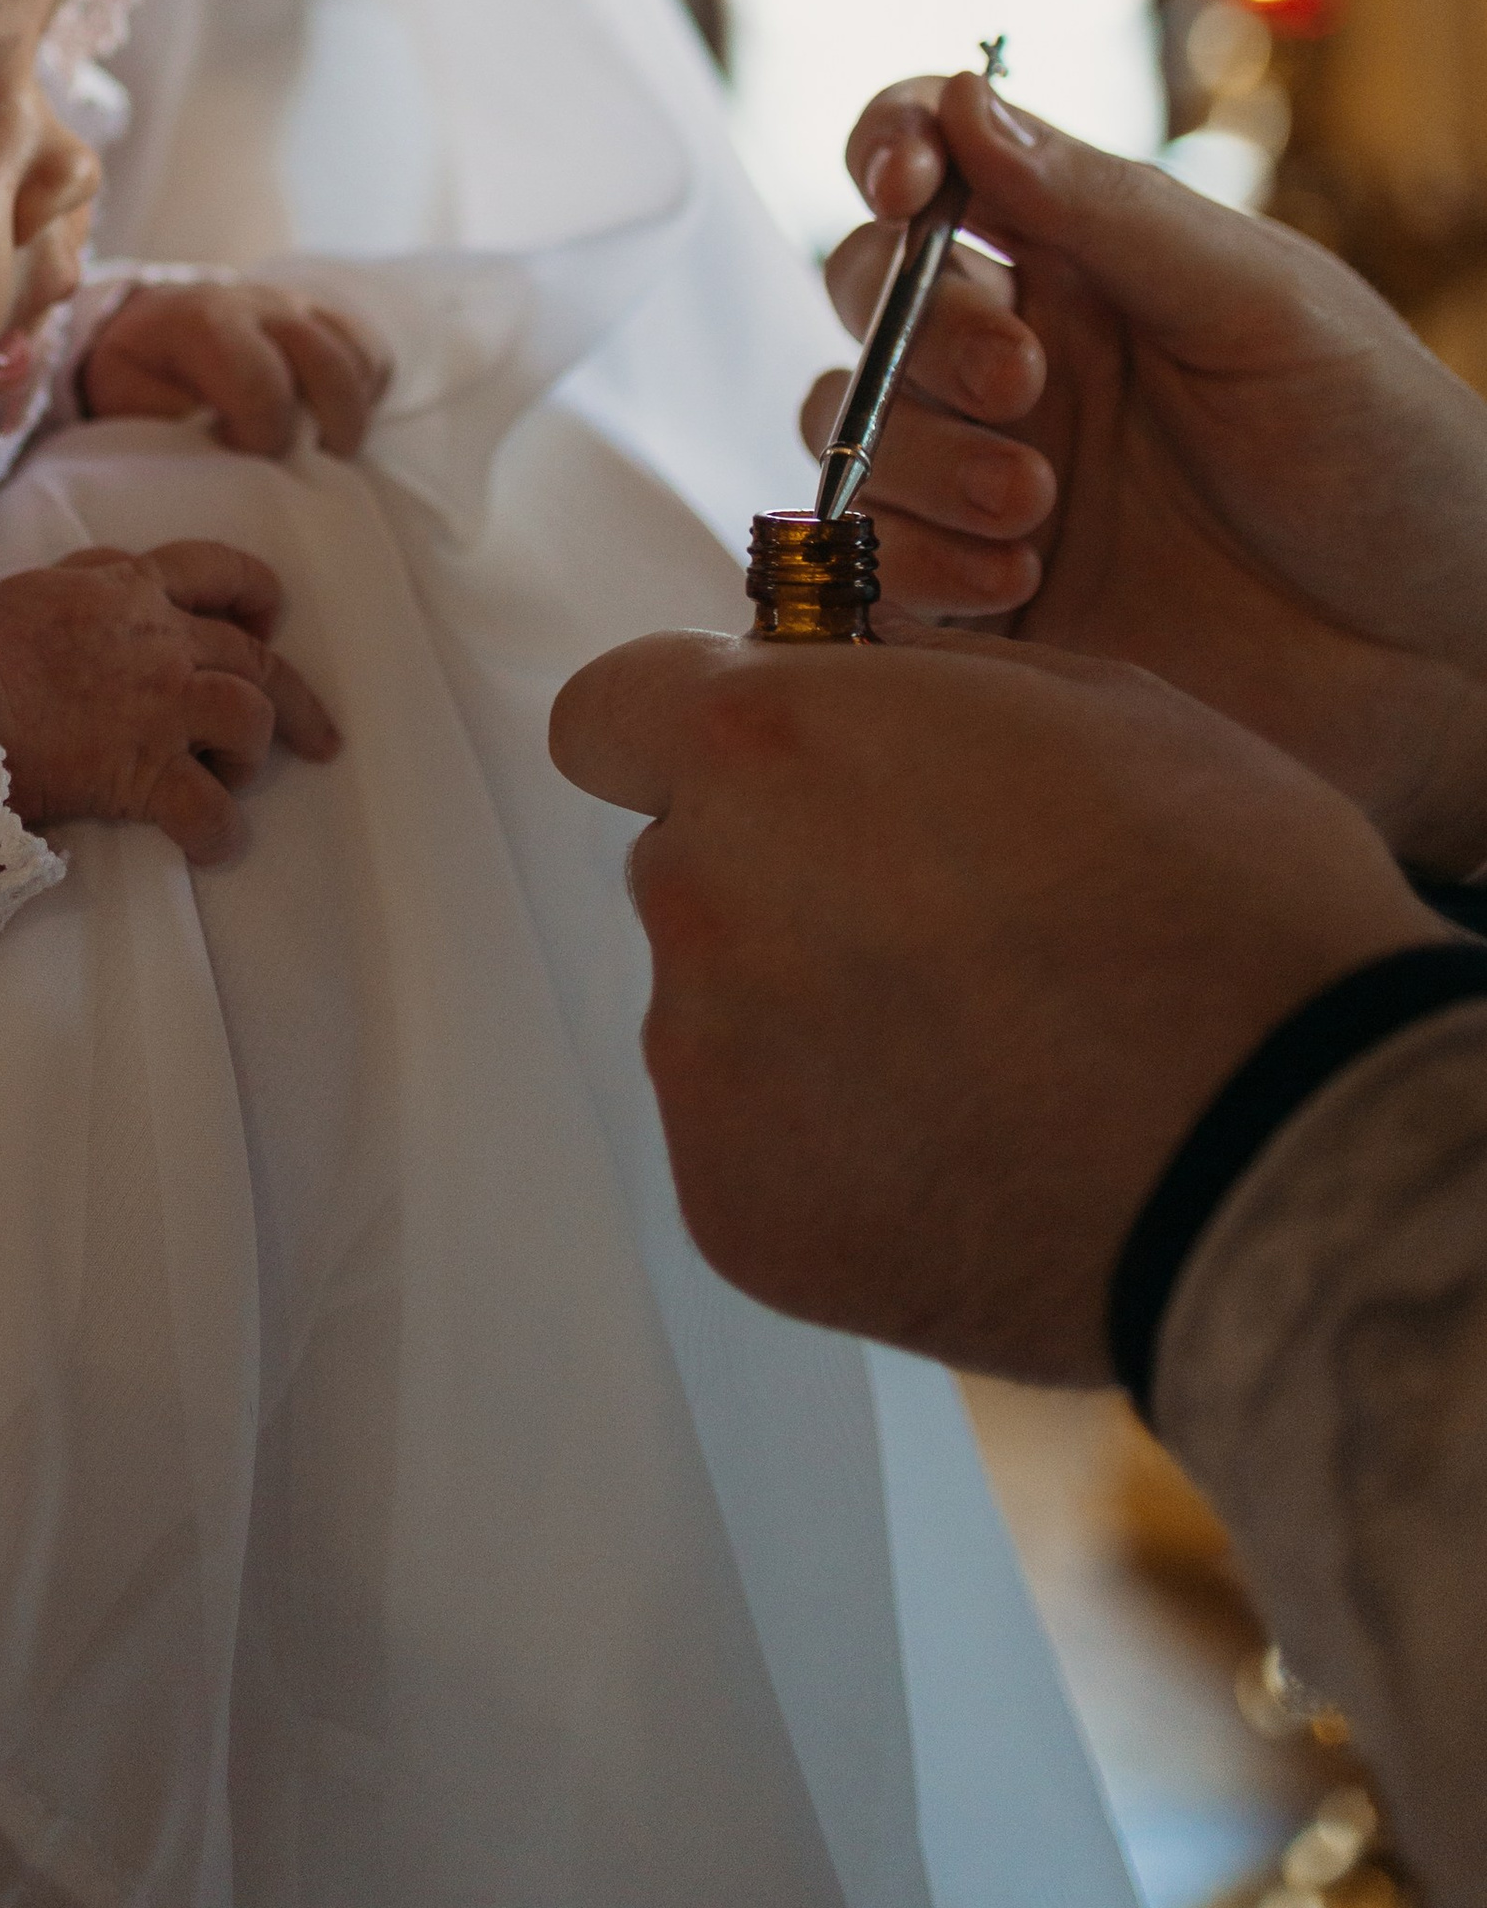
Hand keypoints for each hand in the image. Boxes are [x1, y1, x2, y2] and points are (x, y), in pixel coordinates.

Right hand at [0, 542, 338, 862]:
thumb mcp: (41, 585)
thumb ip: (94, 574)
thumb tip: (126, 571)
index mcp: (135, 591)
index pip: (218, 569)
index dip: (256, 591)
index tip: (270, 616)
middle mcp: (164, 644)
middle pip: (255, 657)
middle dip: (294, 698)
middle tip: (320, 738)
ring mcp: (161, 709)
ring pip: (249, 718)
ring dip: (252, 752)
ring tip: (233, 779)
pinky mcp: (145, 773)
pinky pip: (207, 809)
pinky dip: (218, 831)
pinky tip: (211, 843)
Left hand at [80, 281, 390, 458]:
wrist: (149, 323)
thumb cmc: (139, 370)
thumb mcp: (122, 393)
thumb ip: (158, 420)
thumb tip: (211, 447)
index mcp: (203, 320)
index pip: (259, 381)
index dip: (262, 434)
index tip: (240, 453)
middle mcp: (259, 304)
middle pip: (326, 365)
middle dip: (325, 429)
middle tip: (303, 466)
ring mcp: (299, 307)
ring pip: (357, 360)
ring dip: (350, 415)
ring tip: (319, 449)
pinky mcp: (325, 319)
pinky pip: (371, 357)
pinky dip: (364, 396)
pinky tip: (328, 421)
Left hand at [548, 623, 1445, 1379]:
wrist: (1294, 1155)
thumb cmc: (1222, 906)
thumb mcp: (1093, 703)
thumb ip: (915, 692)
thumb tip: (848, 694)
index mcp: (765, 747)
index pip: (613, 713)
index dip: (683, 736)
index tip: (760, 770)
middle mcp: (701, 898)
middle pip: (689, 868)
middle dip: (781, 881)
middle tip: (946, 931)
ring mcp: (706, 1069)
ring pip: (720, 1014)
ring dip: (812, 1020)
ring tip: (990, 1058)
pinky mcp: (735, 1215)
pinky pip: (756, 1148)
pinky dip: (839, 1149)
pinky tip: (977, 1150)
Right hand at [807, 73, 1486, 873]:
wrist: (1442, 658)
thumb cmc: (1389, 457)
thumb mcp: (1261, 306)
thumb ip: (1108, 208)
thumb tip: (963, 99)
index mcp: (1086, 265)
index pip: (934, 166)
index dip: (888, 151)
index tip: (903, 188)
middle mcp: (1022, 360)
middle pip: (871, 298)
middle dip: (921, 333)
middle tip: (1027, 383)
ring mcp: (991, 478)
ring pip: (857, 431)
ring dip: (921, 458)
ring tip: (1039, 507)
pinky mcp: (981, 601)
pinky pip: (871, 564)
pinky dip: (912, 566)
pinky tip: (1015, 582)